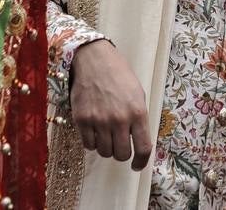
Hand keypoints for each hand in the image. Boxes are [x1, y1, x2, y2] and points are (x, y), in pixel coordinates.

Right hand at [69, 39, 152, 169]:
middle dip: (121, 153)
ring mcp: (99, 120)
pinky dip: (91, 142)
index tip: (137, 165)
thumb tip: (137, 142)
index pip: (143, 148)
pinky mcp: (82, 119)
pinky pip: (88, 145)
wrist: (93, 59)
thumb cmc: (118, 74)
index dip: (141, 161)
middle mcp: (119, 119)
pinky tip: (94, 130)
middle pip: (121, 155)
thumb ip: (139, 118)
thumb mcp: (137, 93)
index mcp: (138, 112)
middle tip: (118, 144)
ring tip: (105, 134)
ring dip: (106, 147)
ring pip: (104, 152)